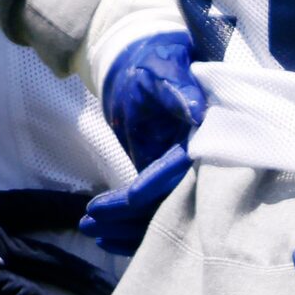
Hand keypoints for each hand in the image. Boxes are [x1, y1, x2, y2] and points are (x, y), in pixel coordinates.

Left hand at [79, 31, 208, 252]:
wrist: (145, 63)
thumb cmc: (158, 61)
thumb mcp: (166, 70)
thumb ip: (180, 90)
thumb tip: (197, 112)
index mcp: (207, 133)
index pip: (180, 172)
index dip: (150, 191)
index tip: (119, 202)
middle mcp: (199, 158)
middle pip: (169, 202)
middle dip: (129, 219)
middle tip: (89, 222)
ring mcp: (181, 172)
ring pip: (159, 212)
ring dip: (124, 226)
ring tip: (87, 228)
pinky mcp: (165, 178)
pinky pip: (150, 210)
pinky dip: (127, 224)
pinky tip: (102, 233)